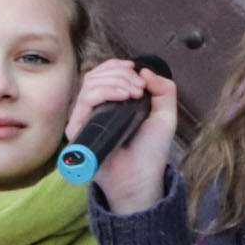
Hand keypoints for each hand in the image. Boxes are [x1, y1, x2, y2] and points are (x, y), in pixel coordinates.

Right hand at [66, 61, 178, 217]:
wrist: (142, 178)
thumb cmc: (150, 152)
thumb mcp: (165, 115)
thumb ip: (164, 90)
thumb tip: (145, 70)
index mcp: (111, 104)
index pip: (104, 74)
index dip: (117, 66)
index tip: (135, 68)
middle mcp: (96, 109)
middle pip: (97, 75)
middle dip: (120, 74)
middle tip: (139, 87)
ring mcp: (85, 119)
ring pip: (90, 84)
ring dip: (114, 81)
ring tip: (134, 92)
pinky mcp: (78, 130)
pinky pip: (84, 101)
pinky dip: (104, 92)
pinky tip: (122, 97)